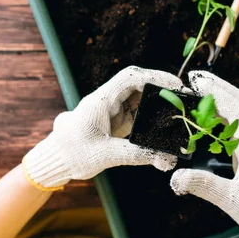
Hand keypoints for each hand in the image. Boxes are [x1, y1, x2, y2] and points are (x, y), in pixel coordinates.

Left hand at [23, 66, 181, 189]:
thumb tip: (166, 159)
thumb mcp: (107, 155)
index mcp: (101, 100)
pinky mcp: (113, 122)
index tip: (176, 84)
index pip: (130, 78)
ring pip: (138, 99)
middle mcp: (106, 100)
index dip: (155, 77)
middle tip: (183, 100)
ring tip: (177, 113)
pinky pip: (135, 114)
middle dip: (161, 90)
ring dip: (156, 104)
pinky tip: (162, 127)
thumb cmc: (73, 153)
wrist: (55, 161)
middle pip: (137, 85)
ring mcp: (110, 110)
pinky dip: (150, 118)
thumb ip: (137, 154)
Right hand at [171, 71, 238, 237]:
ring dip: (222, 97)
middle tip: (195, 78)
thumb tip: (176, 177)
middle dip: (220, 87)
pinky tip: (209, 112)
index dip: (221, 93)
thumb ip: (204, 186)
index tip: (200, 82)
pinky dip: (225, 111)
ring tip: (198, 90)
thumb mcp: (231, 201)